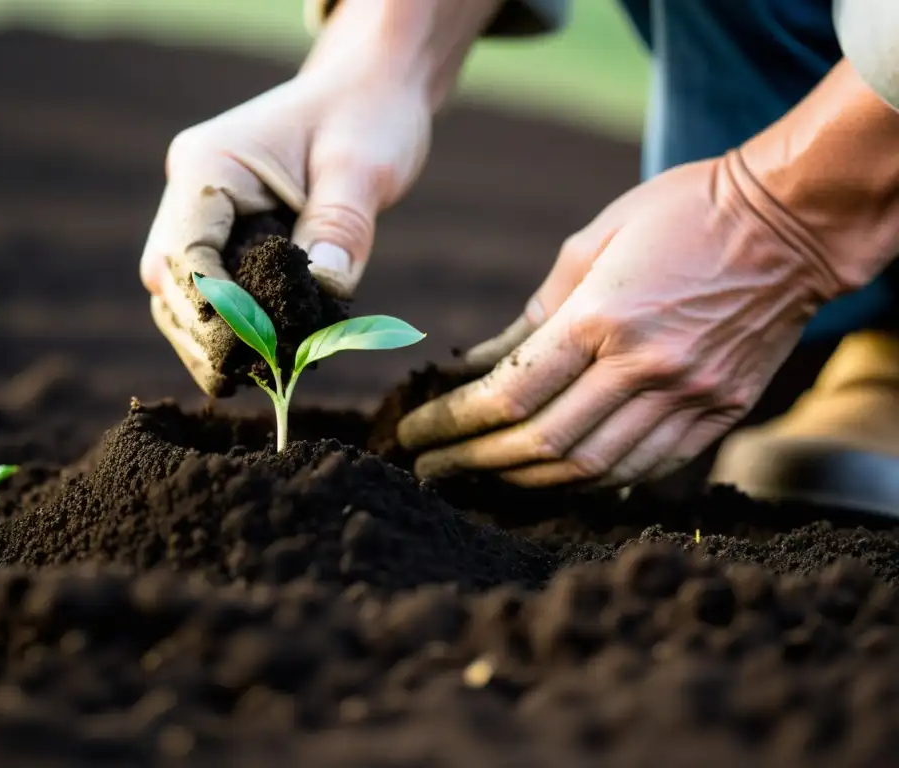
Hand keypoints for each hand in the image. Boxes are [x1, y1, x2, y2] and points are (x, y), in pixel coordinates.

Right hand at [140, 47, 430, 393]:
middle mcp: (192, 188)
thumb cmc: (367, 117)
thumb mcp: (364, 168)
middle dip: (204, 333)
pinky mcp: (226, 230)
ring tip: (253, 375)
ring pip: (180, 290)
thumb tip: (323, 292)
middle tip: (251, 375)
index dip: (214, 310)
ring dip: (210, 335)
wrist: (370, 90)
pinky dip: (229, 323)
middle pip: (169, 279)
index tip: (255, 349)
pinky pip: (212, 286)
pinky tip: (260, 353)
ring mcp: (203, 210)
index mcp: (210, 165)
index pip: (186, 253)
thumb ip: (340, 228)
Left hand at [397, 150, 851, 487]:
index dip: (451, 424)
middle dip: (474, 463)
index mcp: (603, 318)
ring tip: (485, 479)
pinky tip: (556, 479)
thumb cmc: (683, 212)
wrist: (793, 221)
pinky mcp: (719, 414)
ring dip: (527, 482)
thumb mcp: (593, 242)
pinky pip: (645, 469)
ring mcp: (688, 397)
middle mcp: (644, 368)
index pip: (509, 395)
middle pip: (542, 444)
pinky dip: (592, 482)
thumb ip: (533, 315)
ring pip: (592, 469)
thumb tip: (479, 364)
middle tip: (432, 470)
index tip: (415, 433)